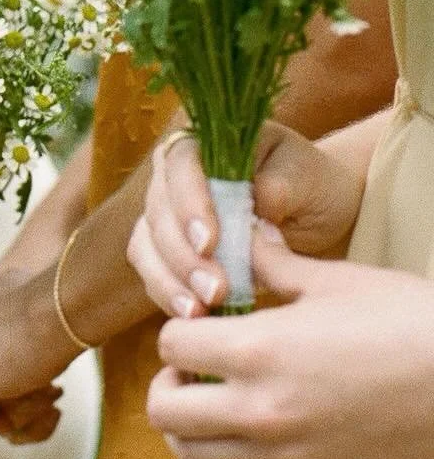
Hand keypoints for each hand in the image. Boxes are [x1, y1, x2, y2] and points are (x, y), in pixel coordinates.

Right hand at [129, 125, 364, 319]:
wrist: (312, 214)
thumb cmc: (310, 186)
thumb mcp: (308, 178)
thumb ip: (282, 184)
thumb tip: (260, 201)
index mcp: (204, 144)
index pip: (180, 166)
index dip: (188, 205)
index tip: (210, 243)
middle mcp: (173, 178)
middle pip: (157, 214)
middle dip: (183, 257)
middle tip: (215, 289)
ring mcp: (164, 216)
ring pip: (146, 248)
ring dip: (170, 282)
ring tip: (200, 311)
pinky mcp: (164, 253)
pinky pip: (153, 275)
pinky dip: (169, 296)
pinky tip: (193, 315)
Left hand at [148, 227, 433, 458]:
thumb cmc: (412, 322)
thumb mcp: (339, 281)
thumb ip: (276, 266)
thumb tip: (243, 234)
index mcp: (260, 348)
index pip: (172, 343)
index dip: (180, 331)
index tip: (202, 328)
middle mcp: (260, 407)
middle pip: (165, 409)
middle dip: (168, 386)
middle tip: (191, 374)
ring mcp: (284, 454)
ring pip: (192, 458)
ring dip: (186, 435)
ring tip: (206, 417)